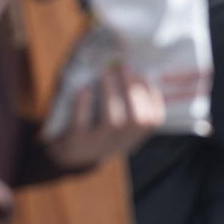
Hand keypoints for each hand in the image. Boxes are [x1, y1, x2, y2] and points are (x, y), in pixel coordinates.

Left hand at [44, 66, 165, 169]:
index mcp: (133, 136)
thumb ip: (128, 103)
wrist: (71, 156)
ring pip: (112, 122)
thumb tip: (130, 67)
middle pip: (136, 120)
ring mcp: (97, 144)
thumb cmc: (99, 129)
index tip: (145, 75)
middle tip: (125, 67)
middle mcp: (119, 143)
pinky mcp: (75, 142)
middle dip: (133, 91)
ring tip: (105, 74)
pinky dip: (83, 104)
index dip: (153, 97)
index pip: (153, 120)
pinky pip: (81, 123)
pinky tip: (84, 88)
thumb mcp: (117, 124)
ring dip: (110, 94)